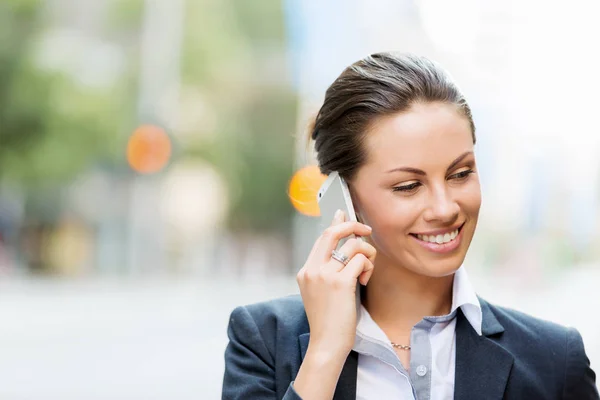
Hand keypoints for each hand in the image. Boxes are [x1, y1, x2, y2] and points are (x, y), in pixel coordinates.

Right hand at [296, 210, 375, 357]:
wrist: (326, 344)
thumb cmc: (328, 321)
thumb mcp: (321, 292)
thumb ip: (328, 271)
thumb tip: (344, 250)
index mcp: (305, 271)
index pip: (322, 238)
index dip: (336, 223)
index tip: (344, 214)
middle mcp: (312, 269)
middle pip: (332, 232)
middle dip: (353, 225)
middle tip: (366, 229)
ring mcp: (324, 275)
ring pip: (352, 245)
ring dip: (367, 253)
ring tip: (367, 269)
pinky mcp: (340, 283)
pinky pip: (361, 260)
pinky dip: (368, 266)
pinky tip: (366, 279)